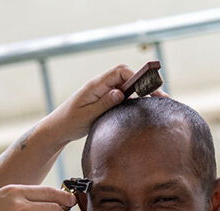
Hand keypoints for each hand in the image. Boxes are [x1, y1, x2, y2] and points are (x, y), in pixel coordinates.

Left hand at [44, 64, 167, 142]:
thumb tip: (120, 93)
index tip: (149, 89)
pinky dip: (134, 98)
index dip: (137, 77)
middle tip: (162, 98)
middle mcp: (101, 85)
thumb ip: (104, 103)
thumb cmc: (69, 122)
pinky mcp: (105, 100)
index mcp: (96, 85)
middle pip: (127, 76)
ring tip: (158, 102)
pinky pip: (123, 94)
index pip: (121, 72)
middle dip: (145, 84)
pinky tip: (144, 107)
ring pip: (127, 85)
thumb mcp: (87, 115)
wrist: (57, 129)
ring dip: (141, 91)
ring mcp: (103, 92)